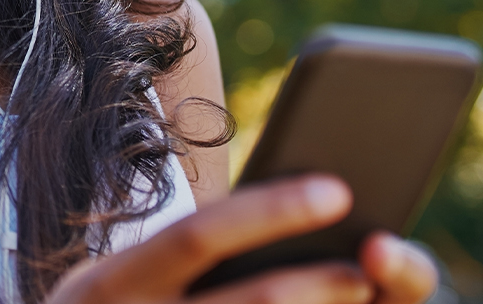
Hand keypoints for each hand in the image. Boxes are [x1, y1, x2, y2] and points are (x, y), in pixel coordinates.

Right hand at [45, 175, 438, 303]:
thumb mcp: (117, 284)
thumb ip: (177, 255)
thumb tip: (295, 214)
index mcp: (108, 283)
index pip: (198, 235)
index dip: (270, 212)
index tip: (337, 190)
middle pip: (250, 301)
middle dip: (315, 281)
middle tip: (374, 260)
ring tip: (363, 292)